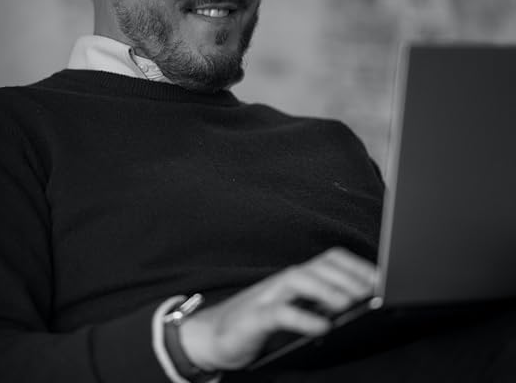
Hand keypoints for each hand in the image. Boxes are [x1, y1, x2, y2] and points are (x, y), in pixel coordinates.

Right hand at [179, 247, 376, 370]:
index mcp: (297, 278)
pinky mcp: (255, 318)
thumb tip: (357, 304)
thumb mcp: (294, 309)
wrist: (213, 335)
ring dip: (327, 289)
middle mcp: (285, 281)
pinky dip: (302, 317)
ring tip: (350, 302)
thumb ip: (319, 303)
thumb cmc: (258, 323)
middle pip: (319, 266)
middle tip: (374, 291)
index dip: (357, 266)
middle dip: (348, 276)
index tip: (382, 279)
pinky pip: (280, 313)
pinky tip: (321, 326)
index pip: (331, 260)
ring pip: (300, 280)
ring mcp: (268, 296)